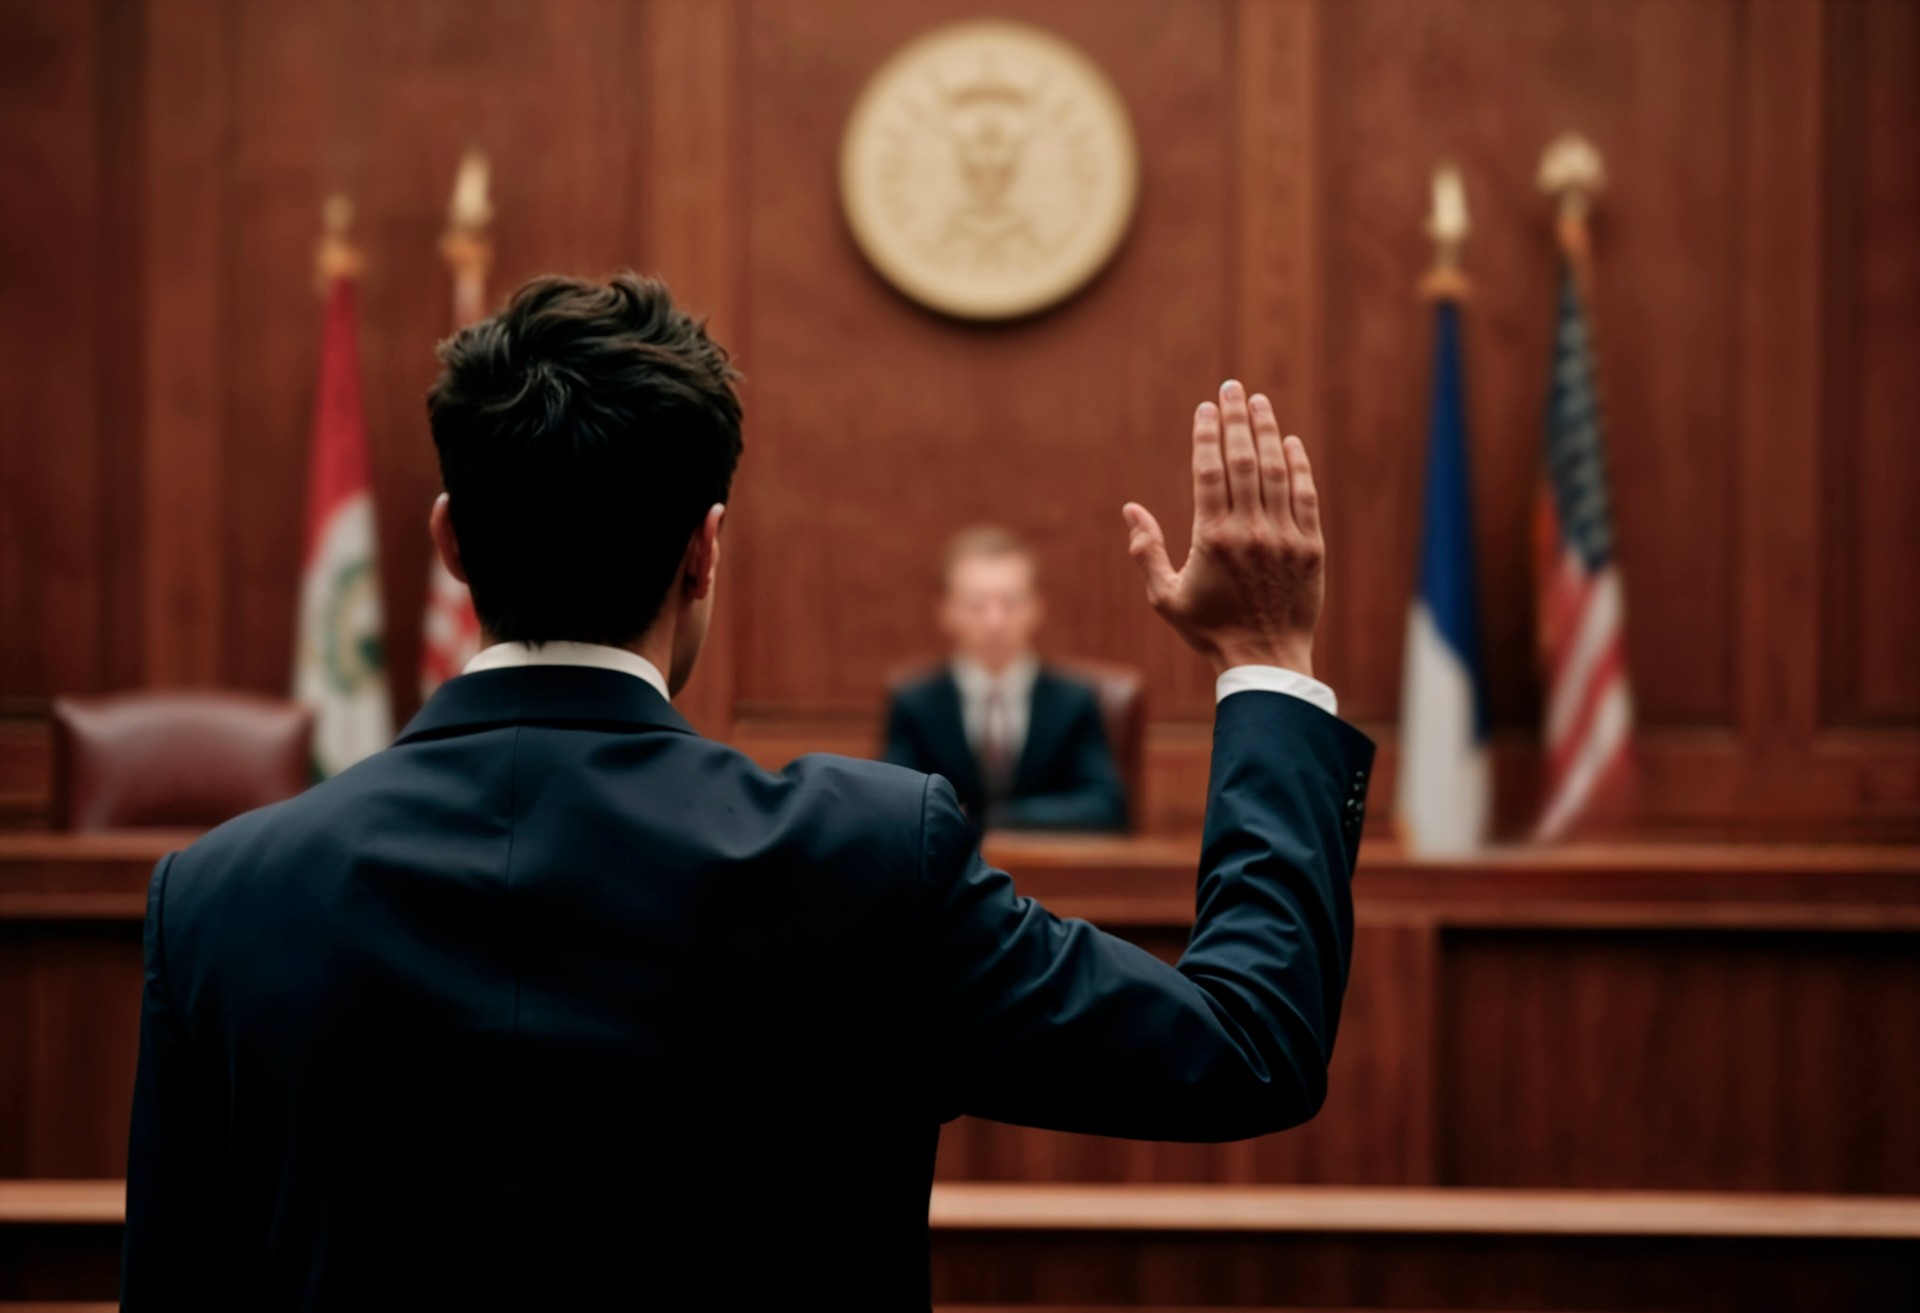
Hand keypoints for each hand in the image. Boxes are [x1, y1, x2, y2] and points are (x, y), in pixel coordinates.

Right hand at [1123, 381, 1324, 677]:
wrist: (1265, 660)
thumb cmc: (1210, 630)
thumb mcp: (1165, 597)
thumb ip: (1146, 551)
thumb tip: (1130, 510)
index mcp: (1212, 539)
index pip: (1209, 472)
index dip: (1207, 434)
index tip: (1205, 408)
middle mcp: (1250, 531)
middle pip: (1243, 461)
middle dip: (1236, 419)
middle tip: (1232, 388)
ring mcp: (1284, 537)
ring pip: (1276, 471)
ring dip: (1267, 432)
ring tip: (1259, 403)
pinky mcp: (1310, 547)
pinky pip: (1306, 496)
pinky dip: (1299, 466)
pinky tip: (1290, 443)